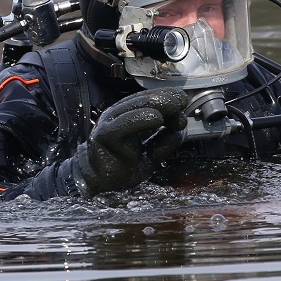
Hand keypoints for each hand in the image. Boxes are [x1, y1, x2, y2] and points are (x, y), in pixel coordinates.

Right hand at [71, 87, 187, 195]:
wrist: (98, 184)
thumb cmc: (122, 167)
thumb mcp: (150, 155)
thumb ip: (163, 143)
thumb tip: (180, 130)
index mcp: (127, 116)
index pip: (148, 100)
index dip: (166, 97)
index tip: (183, 100)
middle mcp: (117, 116)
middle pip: (142, 100)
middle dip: (165, 99)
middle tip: (182, 101)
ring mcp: (109, 124)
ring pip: (133, 108)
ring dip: (156, 104)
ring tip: (175, 107)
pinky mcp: (103, 136)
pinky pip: (122, 124)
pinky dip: (140, 119)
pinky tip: (156, 118)